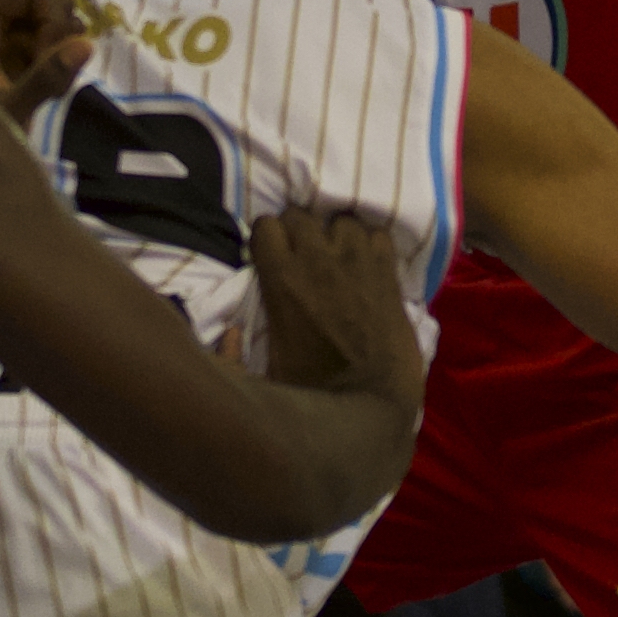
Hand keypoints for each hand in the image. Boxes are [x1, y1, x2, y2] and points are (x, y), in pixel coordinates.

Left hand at [0, 0, 99, 126]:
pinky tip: (51, 86)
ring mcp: (2, 27)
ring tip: (52, 83)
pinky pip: (53, 32)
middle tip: (50, 68)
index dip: (53, 19)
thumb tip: (87, 46)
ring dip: (63, 43)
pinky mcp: (15, 44)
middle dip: (60, 29)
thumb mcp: (11, 107)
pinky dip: (61, 54)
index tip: (46, 58)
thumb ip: (46, 78)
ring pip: (54, 11)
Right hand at [247, 201, 428, 431]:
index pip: (265, 225)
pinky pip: (378, 235)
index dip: (268, 239)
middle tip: (305, 257)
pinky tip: (368, 266)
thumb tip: (229, 332)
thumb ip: (236, 350)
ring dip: (338, 237)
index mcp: (281, 279)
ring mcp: (357, 260)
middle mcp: (317, 259)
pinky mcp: (388, 271)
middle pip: (301, 215)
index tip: (273, 256)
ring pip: (343, 220)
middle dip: (300, 232)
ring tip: (340, 259)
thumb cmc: (313, 392)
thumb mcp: (262, 372)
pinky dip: (371, 245)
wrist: (372, 401)